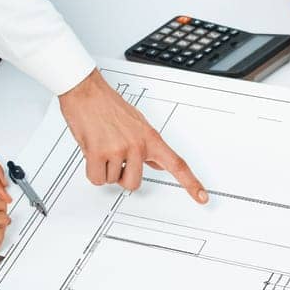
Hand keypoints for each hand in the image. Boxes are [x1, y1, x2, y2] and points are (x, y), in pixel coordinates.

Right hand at [59, 70, 208, 201]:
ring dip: (105, 168)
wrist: (87, 92)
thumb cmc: (109, 105)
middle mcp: (137, 145)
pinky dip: (92, 170)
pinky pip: (97, 178)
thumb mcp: (138, 124)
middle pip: (134, 184)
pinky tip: (93, 151)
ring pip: (112, 180)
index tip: (202, 197)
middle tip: (115, 157)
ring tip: (102, 146)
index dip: (191, 183)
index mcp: (150, 138)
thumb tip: (159, 164)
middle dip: (122, 176)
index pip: (176, 164)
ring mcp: (119, 149)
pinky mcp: (98, 153)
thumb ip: (149, 146)